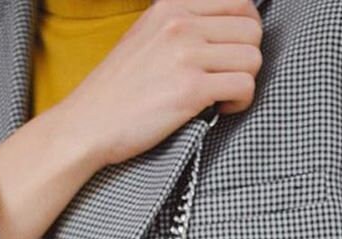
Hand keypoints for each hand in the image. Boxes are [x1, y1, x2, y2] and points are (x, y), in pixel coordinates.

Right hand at [0, 0, 260, 238]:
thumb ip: (182, 25)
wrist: (88, 124)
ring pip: (253, 58)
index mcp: (171, 6)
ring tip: (222, 96)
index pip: (240, 2)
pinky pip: (244, 86)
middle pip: (252, 29)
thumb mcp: (147, 36)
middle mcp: (180, 23)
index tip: (230, 55)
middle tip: (227, 79)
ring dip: (245, 82)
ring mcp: (186, 55)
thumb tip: (225, 30)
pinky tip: (221, 109)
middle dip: (247, 58)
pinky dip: (240, 102)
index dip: (245, 31)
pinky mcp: (190, 90)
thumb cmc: (119, 90)